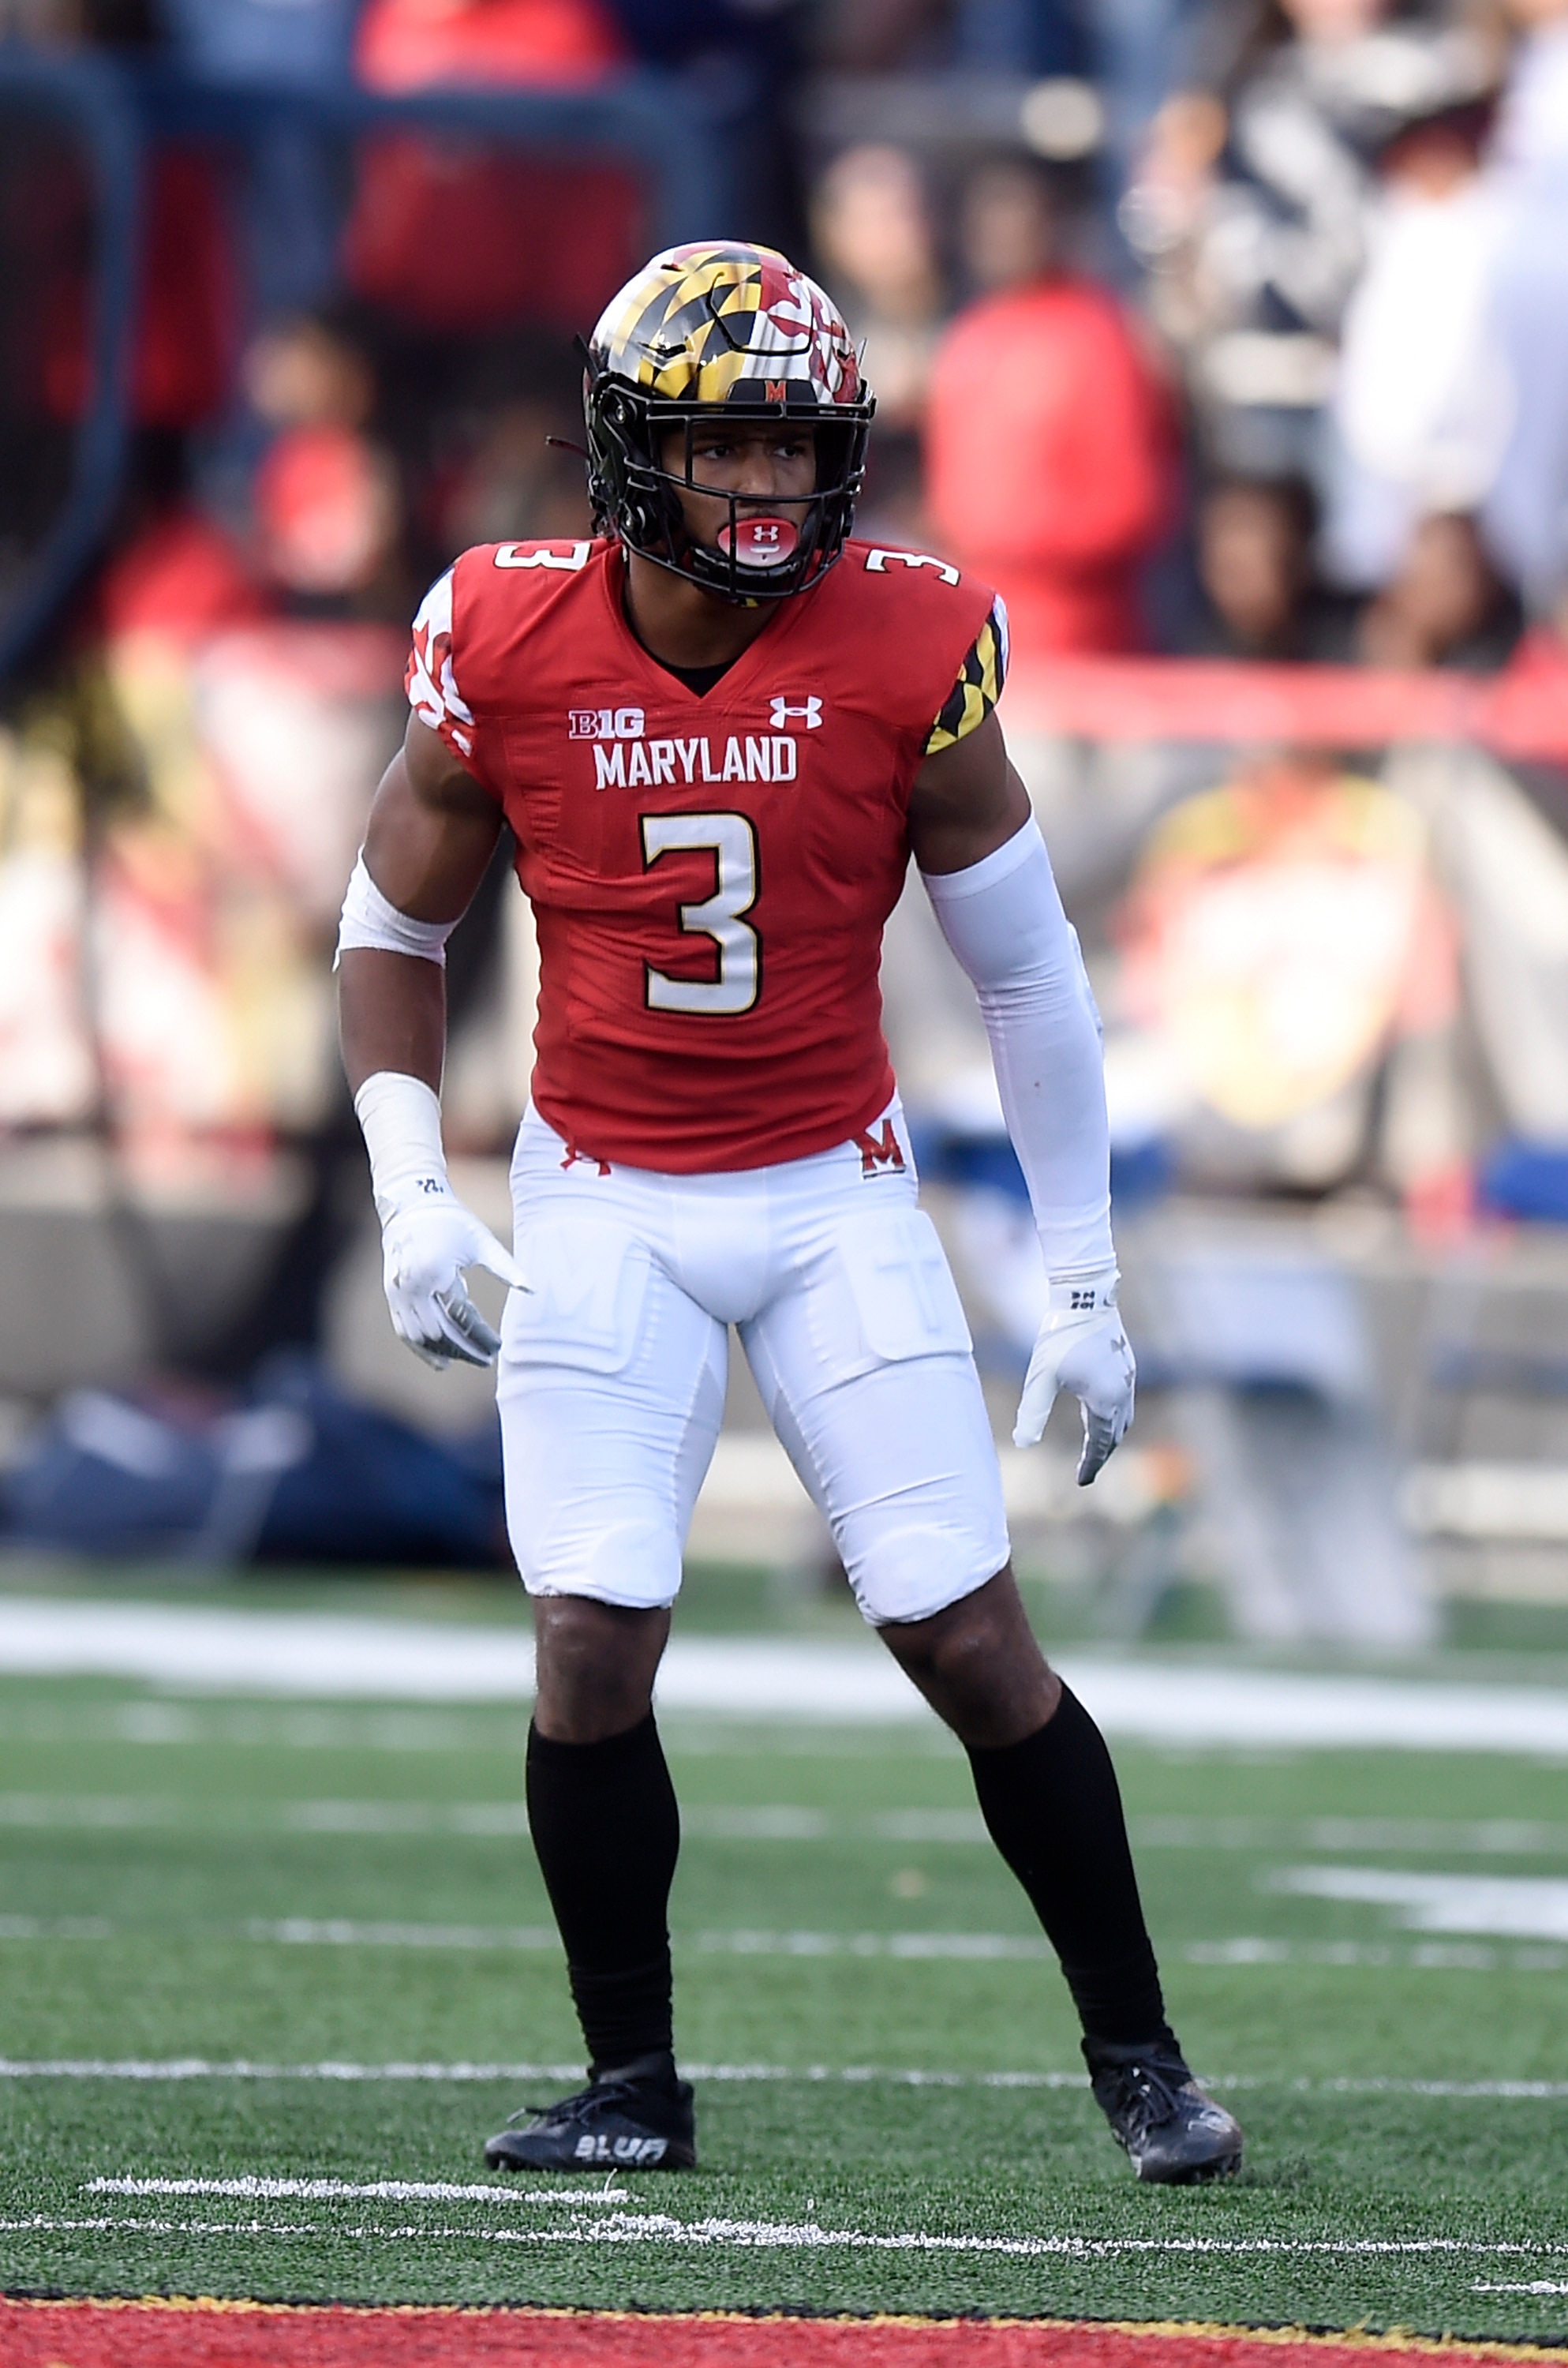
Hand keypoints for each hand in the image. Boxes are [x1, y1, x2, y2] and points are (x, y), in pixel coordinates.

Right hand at [380, 1189, 527, 1368]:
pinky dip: (421, 1348)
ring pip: (419, 1337)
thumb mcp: (482, 1242)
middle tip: (487, 1360)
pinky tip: (440, 1361)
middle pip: (439, 1333)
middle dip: (464, 1350)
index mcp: (436, 1271)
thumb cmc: (453, 1221)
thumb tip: (532, 1290)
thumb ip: (506, 1267)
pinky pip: (404, 1331)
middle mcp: (412, 1285)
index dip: (481, 1336)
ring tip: (467, 1359)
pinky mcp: (392, 1295)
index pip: (461, 1317)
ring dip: (443, 1353)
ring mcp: (397, 1292)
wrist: (411, 1205)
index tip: (498, 1346)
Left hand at [1013, 1270, 1135, 1484]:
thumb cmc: (1060, 1337)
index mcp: (1104, 1401)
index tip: (1081, 1481)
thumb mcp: (1040, 1378)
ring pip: (1123, 1418)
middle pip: (1116, 1435)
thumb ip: (1032, 1412)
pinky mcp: (1126, 1365)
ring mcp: (1128, 1378)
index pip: (1100, 1444)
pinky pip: (1123, 1401)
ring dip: (1110, 1436)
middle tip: (1087, 1471)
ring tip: (1093, 1447)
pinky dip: (1113, 1416)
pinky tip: (1096, 1412)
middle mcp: (1122, 1393)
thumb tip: (1023, 1444)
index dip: (1091, 1465)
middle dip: (1102, 1454)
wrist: (1085, 1298)